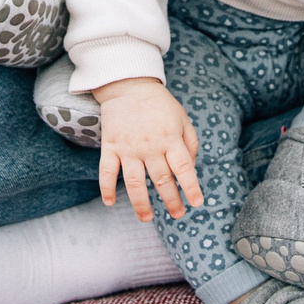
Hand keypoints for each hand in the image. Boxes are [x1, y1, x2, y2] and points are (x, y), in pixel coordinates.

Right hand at [94, 77, 202, 221]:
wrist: (129, 85)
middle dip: (171, 200)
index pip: (183, 168)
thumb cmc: (159, 104)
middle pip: (161, 180)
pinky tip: (110, 203)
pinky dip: (107, 188)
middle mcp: (150, 146)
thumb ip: (190, 143)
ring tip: (146, 219)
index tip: (196, 203)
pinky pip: (107, 171)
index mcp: (171, 138)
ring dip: (141, 204)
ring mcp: (128, 148)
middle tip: (177, 215)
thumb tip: (190, 169)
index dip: (191, 187)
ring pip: (134, 182)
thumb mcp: (182, 118)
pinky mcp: (111, 146)